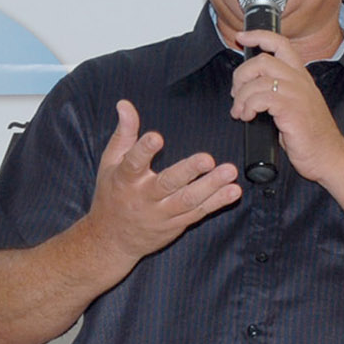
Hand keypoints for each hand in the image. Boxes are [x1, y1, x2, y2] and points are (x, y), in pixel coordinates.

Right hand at [86, 100, 241, 261]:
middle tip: (207, 159)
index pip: (133, 163)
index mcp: (125, 179)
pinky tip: (232, 191)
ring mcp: (162, 213)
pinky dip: (217, 202)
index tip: (157, 137)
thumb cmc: (112, 194)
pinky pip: (199, 212)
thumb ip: (124, 134)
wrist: (112, 239)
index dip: (144, 150)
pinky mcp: (176, 224)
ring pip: (188, 200)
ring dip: (211, 187)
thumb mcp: (110, 163)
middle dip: (188, 171)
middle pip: (167, 184)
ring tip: (229, 172)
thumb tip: (125, 105)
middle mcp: (144, 197)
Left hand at [229, 29, 343, 180]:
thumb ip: (278, 93)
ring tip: (240, 112)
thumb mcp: (296, 106)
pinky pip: (260, 98)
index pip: (281, 43)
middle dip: (241, 75)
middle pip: (262, 60)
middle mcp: (300, 81)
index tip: (242, 37)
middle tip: (236, 94)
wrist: (328, 157)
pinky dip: (247, 107)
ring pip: (257, 80)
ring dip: (241, 97)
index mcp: (301, 77)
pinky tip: (247, 117)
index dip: (258, 35)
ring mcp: (296, 94)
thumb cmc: (311, 137)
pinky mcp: (291, 109)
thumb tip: (251, 90)